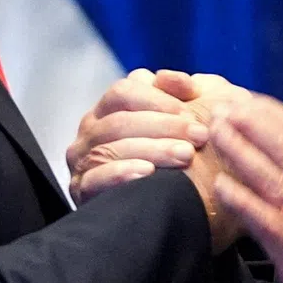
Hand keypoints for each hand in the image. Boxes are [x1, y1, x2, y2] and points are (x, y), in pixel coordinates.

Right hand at [66, 69, 248, 252]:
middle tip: (199, 135)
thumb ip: (181, 90)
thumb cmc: (189, 152)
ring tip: (185, 155)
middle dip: (163, 126)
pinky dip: (121, 174)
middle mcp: (92, 130)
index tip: (192, 110)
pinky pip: (95, 179)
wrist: (188, 205)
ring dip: (151, 149)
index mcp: (110, 107)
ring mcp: (83, 161)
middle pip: (119, 120)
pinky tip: (148, 173)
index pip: (124, 92)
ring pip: (109, 148)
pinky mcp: (82, 191)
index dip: (158, 99)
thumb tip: (166, 77)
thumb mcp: (191, 115)